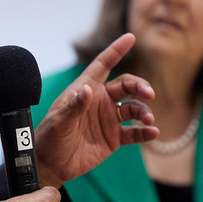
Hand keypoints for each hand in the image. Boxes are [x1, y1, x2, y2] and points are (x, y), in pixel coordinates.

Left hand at [34, 33, 157, 187]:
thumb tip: (88, 90)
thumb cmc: (49, 138)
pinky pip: (134, 132)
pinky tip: (152, 133)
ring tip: (148, 120)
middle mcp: (100, 101)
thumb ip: (74, 107)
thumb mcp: (59, 122)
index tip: (130, 37)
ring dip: (143, 111)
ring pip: (133, 108)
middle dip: (139, 86)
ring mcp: (108, 119)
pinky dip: (145, 132)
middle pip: (126, 86)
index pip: (102, 65)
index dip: (116, 50)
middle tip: (148, 93)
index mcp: (85, 89)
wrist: (52, 164)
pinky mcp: (114, 138)